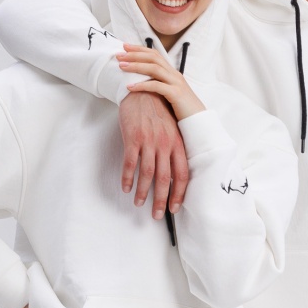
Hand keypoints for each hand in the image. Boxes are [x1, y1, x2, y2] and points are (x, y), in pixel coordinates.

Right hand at [117, 88, 190, 218]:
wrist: (142, 91)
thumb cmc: (158, 113)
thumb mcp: (172, 130)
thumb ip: (174, 151)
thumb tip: (174, 175)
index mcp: (177, 144)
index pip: (182, 174)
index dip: (179, 194)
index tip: (174, 208)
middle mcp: (165, 144)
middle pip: (165, 179)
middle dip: (161, 200)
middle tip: (157, 215)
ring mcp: (148, 141)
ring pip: (147, 174)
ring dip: (142, 192)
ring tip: (138, 203)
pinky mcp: (132, 138)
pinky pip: (130, 163)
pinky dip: (127, 178)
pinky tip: (126, 188)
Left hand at [118, 43, 205, 121]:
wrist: (198, 120)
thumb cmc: (181, 109)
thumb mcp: (169, 93)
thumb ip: (158, 85)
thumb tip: (141, 83)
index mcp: (172, 72)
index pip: (155, 54)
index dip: (140, 49)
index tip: (125, 47)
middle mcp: (174, 74)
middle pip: (153, 58)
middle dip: (135, 54)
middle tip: (119, 55)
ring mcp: (176, 83)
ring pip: (154, 68)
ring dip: (136, 66)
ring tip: (122, 66)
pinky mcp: (176, 94)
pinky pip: (156, 86)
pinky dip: (142, 85)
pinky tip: (130, 87)